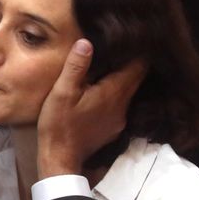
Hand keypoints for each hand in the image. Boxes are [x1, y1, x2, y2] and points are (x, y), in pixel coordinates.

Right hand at [35, 40, 146, 176]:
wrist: (60, 159)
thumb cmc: (59, 125)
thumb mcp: (62, 92)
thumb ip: (76, 67)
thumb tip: (86, 42)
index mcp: (114, 92)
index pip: (139, 66)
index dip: (138, 51)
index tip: (132, 39)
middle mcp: (123, 104)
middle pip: (137, 77)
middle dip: (132, 62)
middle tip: (123, 48)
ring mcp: (120, 118)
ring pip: (130, 91)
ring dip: (124, 78)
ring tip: (112, 65)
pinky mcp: (114, 128)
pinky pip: (121, 104)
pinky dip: (117, 93)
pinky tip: (103, 90)